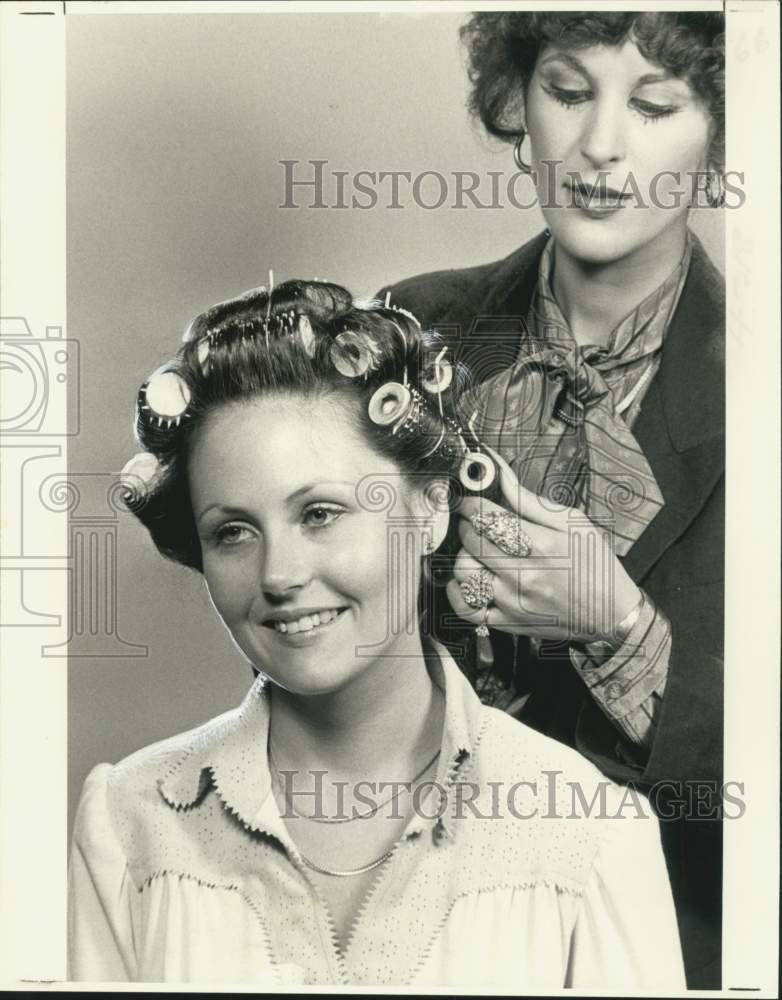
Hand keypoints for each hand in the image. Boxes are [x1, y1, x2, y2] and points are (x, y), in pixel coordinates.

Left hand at [446, 447, 640, 644]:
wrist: (612, 613)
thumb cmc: (594, 565)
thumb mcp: (572, 522)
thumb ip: (530, 501)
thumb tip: (501, 476)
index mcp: (541, 545)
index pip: (487, 517)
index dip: (471, 504)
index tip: (469, 501)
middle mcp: (524, 574)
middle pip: (471, 542)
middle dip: (468, 525)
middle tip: (476, 523)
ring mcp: (513, 602)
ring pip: (464, 573)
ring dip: (465, 557)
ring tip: (478, 552)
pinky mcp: (508, 623)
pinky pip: (467, 609)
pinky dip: (457, 593)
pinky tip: (467, 581)